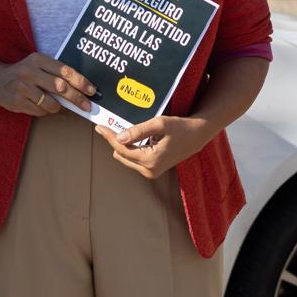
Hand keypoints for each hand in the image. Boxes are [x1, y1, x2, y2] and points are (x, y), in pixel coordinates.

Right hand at [0, 53, 94, 115]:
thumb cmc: (23, 72)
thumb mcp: (37, 65)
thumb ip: (55, 73)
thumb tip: (81, 89)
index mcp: (38, 59)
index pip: (65, 71)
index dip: (81, 81)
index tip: (92, 90)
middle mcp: (30, 72)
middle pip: (60, 87)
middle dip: (77, 98)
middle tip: (87, 106)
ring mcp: (22, 88)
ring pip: (51, 103)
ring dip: (59, 107)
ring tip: (58, 105)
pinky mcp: (17, 102)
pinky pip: (40, 111)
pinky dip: (46, 111)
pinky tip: (42, 106)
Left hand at [96, 114, 216, 179]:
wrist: (197, 135)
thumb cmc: (180, 128)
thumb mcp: (159, 124)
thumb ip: (138, 131)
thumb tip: (119, 137)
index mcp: (150, 160)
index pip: (122, 148)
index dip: (110, 136)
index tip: (99, 127)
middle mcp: (149, 170)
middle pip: (121, 154)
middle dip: (116, 140)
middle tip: (111, 125)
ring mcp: (150, 172)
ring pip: (126, 157)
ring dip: (124, 144)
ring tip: (127, 130)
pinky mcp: (152, 170)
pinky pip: (134, 158)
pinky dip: (132, 147)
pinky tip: (135, 137)